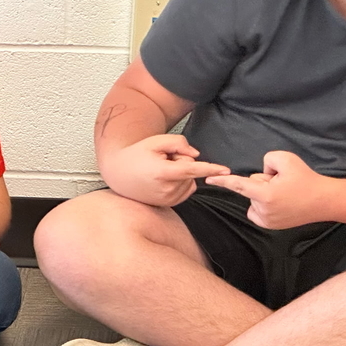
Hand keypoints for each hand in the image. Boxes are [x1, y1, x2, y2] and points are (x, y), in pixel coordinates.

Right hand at [101, 134, 229, 206]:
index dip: (210, 168)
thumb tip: (196, 154)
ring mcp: (168, 199)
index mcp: (163, 173)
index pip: (192, 169)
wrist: (119, 174)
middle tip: (161, 161)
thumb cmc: (136, 155)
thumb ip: (178, 143)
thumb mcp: (155, 141)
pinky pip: (186, 189)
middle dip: (181, 162)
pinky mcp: (169, 204)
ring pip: (190, 181)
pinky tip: (163, 179)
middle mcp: (166, 189)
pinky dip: (180, 182)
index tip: (226, 171)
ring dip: (180, 173)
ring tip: (159, 171)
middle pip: (190, 170)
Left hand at [205, 150, 330, 227]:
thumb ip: (266, 160)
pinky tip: (280, 201)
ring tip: (285, 193)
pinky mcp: (270, 226)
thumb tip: (259, 173)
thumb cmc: (306, 179)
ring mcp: (266, 221)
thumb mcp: (286, 159)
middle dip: (262, 181)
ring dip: (264, 193)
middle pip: (251, 187)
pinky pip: (257, 209)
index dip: (222, 181)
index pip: (238, 185)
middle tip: (284, 183)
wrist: (324, 201)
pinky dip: (263, 203)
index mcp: (265, 195)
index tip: (208, 179)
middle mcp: (263, 211)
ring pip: (254, 198)